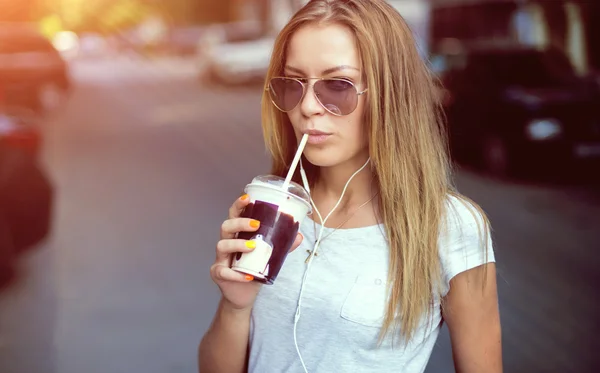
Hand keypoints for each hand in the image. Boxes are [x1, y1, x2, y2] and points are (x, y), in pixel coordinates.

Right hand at [210, 194, 303, 310]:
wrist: (244, 294)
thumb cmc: (254, 270)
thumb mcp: (269, 256)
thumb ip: (282, 246)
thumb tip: (299, 235)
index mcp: (237, 235)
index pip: (234, 215)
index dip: (238, 205)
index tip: (247, 198)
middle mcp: (227, 243)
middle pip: (226, 226)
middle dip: (240, 222)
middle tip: (256, 224)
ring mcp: (221, 259)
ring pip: (222, 245)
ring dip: (237, 244)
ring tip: (253, 247)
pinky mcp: (218, 274)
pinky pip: (223, 272)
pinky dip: (235, 274)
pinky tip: (247, 276)